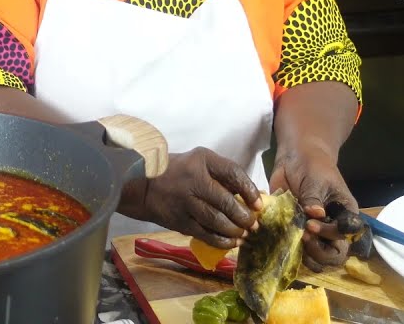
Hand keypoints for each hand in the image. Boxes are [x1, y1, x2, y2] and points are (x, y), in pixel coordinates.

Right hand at [140, 147, 262, 249]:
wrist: (145, 186)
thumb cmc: (180, 171)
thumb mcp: (201, 161)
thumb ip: (224, 175)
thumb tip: (252, 196)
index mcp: (203, 161)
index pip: (232, 174)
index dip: (249, 190)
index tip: (258, 204)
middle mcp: (194, 180)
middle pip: (226, 202)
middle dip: (244, 217)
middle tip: (253, 224)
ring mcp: (186, 202)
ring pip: (217, 221)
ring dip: (235, 230)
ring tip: (244, 234)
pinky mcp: (180, 221)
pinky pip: (205, 234)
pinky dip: (222, 241)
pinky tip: (232, 242)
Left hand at [268, 144, 358, 270]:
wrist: (295, 159)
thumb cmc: (313, 166)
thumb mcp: (316, 179)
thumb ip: (314, 198)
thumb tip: (315, 214)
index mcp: (345, 214)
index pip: (346, 234)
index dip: (331, 234)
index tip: (311, 224)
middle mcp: (333, 228)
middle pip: (335, 255)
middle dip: (319, 251)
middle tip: (302, 236)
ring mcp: (316, 234)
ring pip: (318, 259)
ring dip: (306, 255)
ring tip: (293, 239)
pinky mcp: (298, 234)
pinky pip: (298, 252)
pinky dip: (290, 251)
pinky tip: (281, 241)